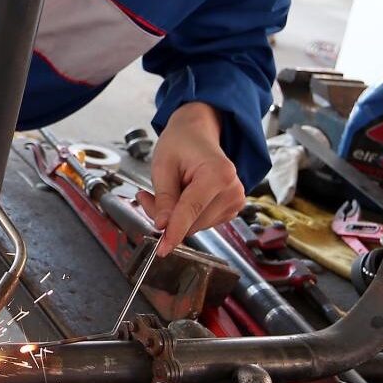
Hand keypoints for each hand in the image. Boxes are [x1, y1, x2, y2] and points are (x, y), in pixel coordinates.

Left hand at [136, 102, 245, 255]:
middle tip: (147, 197)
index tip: (163, 249)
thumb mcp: (163, 166)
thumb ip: (163, 198)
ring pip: (196, 226)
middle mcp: (232, 189)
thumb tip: (163, 226)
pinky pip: (203, 223)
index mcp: (218, 173)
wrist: (198, 133)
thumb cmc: (181, 143)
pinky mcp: (231, 208)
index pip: (191, 211)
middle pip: (193, 222)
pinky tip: (180, 197)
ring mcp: (235, 200)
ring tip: (167, 191)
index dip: (174, 231)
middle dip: (167, 218)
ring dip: (175, 217)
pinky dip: (187, 217)